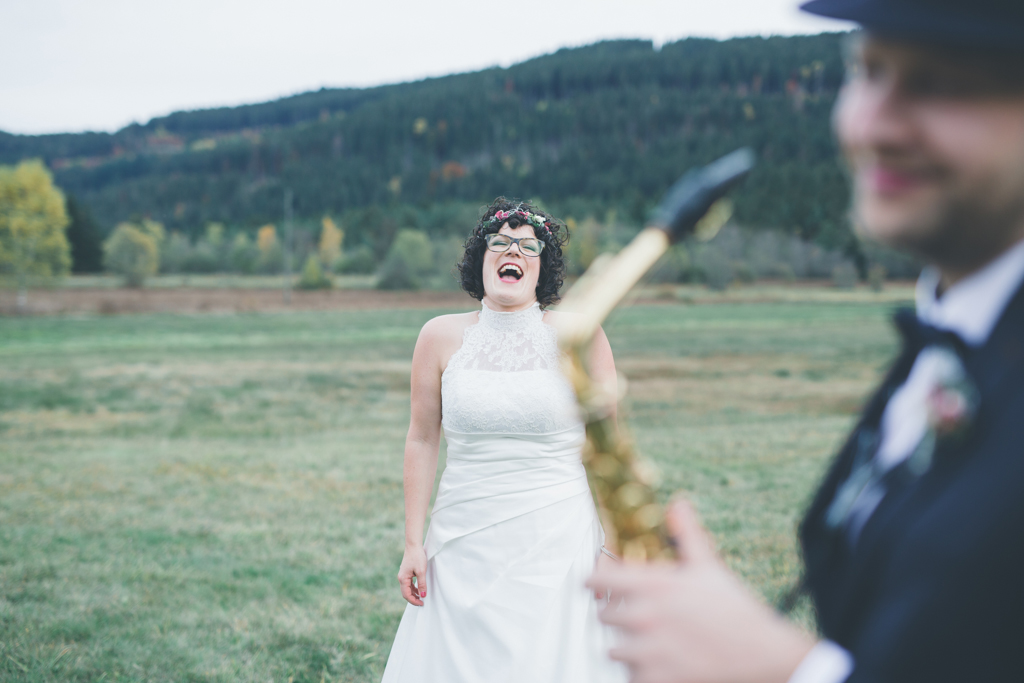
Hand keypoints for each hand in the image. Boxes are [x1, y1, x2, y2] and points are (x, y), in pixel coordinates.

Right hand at [397, 545, 427, 605]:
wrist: (413, 546)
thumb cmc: (417, 557)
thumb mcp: (421, 572)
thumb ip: (422, 584)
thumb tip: (423, 595)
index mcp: (403, 579)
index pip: (406, 595)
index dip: (414, 601)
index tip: (422, 603)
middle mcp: (401, 578)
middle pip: (405, 593)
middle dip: (413, 599)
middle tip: (422, 603)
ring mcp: (403, 576)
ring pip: (407, 589)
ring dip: (413, 594)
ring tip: (421, 597)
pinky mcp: (406, 573)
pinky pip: (408, 584)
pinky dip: (413, 588)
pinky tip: (419, 590)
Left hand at [586, 500, 815, 682]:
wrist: (761, 654)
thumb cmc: (734, 610)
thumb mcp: (709, 566)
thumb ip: (686, 534)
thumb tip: (678, 503)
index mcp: (654, 585)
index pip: (598, 578)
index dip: (593, 580)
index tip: (596, 583)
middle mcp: (645, 616)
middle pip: (603, 614)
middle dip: (616, 613)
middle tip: (636, 616)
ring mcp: (648, 650)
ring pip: (613, 647)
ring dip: (626, 645)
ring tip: (650, 642)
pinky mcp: (655, 678)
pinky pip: (630, 675)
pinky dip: (639, 672)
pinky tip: (659, 663)